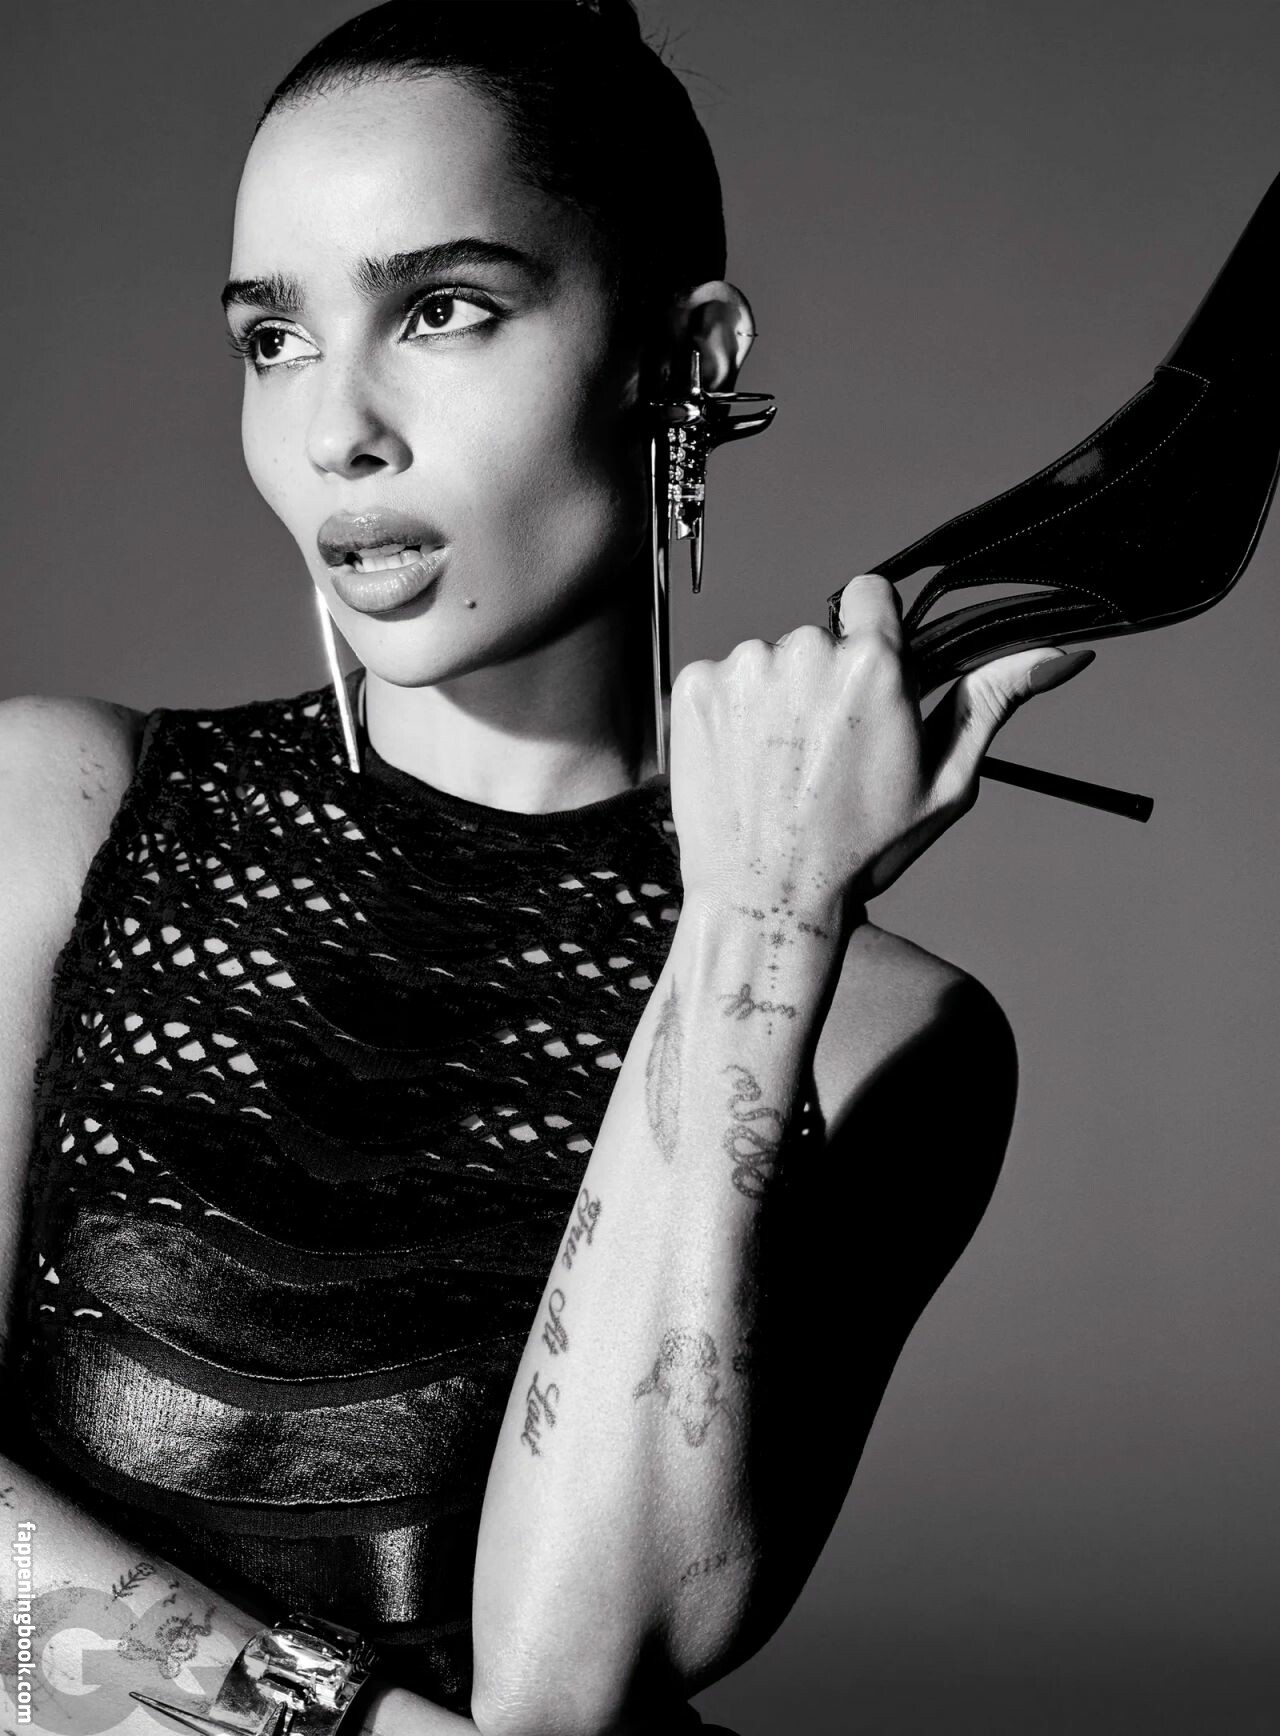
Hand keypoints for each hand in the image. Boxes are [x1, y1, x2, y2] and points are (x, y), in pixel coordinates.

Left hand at [668, 572, 1094, 921]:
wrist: (766, 900)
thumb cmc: (860, 851)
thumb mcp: (944, 781)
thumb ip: (992, 701)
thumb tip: (1060, 655)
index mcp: (873, 663)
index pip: (872, 593)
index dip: (871, 637)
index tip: (865, 685)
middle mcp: (805, 650)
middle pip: (819, 637)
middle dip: (824, 682)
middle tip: (824, 754)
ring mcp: (744, 668)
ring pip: (768, 661)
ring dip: (774, 702)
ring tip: (781, 769)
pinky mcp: (695, 688)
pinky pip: (721, 680)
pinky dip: (729, 717)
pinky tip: (744, 767)